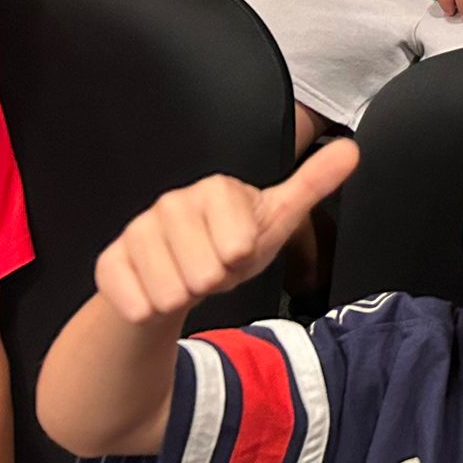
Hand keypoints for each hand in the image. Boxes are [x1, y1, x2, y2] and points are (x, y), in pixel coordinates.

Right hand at [93, 139, 359, 324]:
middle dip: (214, 282)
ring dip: (185, 298)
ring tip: (188, 278)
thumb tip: (352, 149)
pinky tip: (156, 292)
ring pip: (171, 293)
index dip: (241, 258)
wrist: (178, 276)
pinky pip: (138, 306)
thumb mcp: (276, 218)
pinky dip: (153, 312)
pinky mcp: (109, 263)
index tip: (238, 250)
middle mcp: (171, 203)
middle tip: (212, 268)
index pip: (238, 244)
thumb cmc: (229, 245)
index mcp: (215, 189)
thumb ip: (312, 185)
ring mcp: (136, 231)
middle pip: (204, 273)